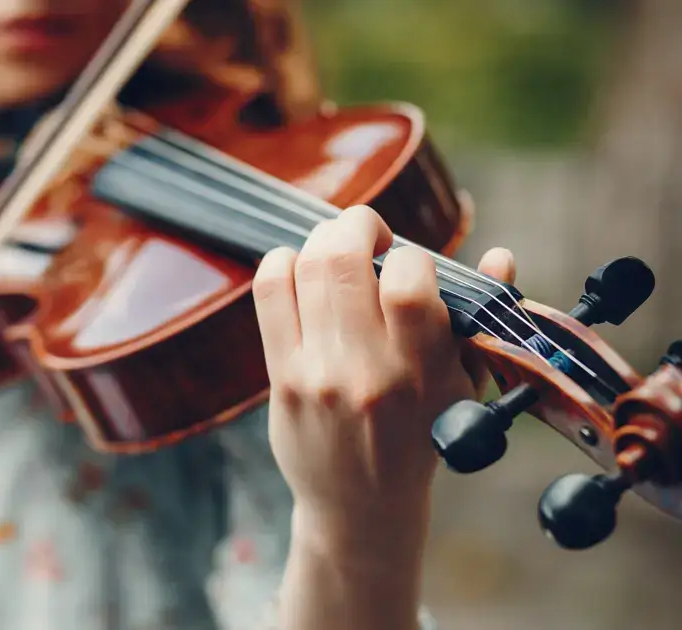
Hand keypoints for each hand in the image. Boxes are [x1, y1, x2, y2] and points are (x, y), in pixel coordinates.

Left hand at [252, 205, 515, 561]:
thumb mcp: (462, 387)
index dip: (412, 256)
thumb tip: (501, 255)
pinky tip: (302, 268)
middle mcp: (364, 370)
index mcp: (420, 372)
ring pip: (305, 268)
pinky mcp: (281, 376)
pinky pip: (269, 292)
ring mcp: (316, 373)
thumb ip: (481, 319)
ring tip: (342, 249)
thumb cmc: (419, 438)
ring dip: (324, 239)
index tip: (413, 267)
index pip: (408, 283)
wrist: (360, 505)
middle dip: (359, 225)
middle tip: (371, 234)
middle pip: (343, 260)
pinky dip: (283, 262)